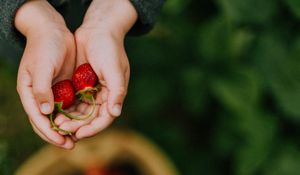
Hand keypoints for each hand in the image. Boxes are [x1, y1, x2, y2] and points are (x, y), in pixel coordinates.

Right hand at [15, 0, 75, 148]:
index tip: (62, 141)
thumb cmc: (44, 46)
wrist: (54, 31)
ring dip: (68, 127)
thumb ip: (42, 89)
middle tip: (72, 144)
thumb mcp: (42, 67)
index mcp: (29, 92)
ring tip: (80, 136)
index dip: (49, 132)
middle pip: (47, 121)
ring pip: (59, 115)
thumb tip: (44, 112)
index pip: (37, 118)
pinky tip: (85, 120)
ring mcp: (52, 92)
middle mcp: (40, 96)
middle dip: (59, 134)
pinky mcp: (63, 87)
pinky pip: (69, 105)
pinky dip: (75, 114)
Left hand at [55, 0, 136, 138]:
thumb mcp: (114, 69)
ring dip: (70, 118)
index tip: (79, 133)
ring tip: (56, 123)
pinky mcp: (81, 84)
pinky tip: (55, 111)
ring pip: (81, 111)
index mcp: (114, 94)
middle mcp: (104, 95)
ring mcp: (91, 90)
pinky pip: (73, 100)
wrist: (97, 30)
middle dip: (78, 125)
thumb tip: (116, 113)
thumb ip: (117, 91)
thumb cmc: (109, 48)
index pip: (105, 118)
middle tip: (62, 129)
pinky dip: (66, 107)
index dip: (93, 128)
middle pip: (91, 118)